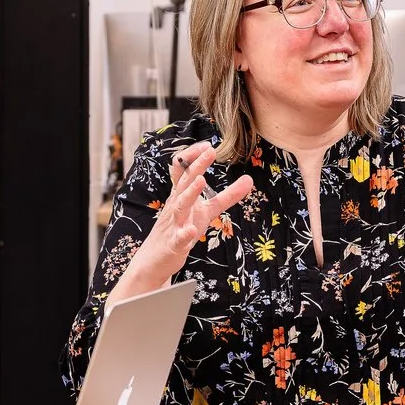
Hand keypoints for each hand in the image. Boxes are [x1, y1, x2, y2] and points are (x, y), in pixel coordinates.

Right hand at [109, 141, 255, 304]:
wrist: (155, 259)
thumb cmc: (180, 229)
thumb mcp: (206, 211)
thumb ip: (227, 196)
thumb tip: (249, 179)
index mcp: (182, 195)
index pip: (183, 170)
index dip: (194, 157)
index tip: (208, 145)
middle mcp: (176, 206)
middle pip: (185, 182)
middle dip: (196, 166)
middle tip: (210, 151)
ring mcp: (174, 224)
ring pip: (180, 206)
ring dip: (190, 193)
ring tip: (201, 181)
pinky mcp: (174, 244)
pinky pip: (179, 238)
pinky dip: (184, 234)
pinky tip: (191, 232)